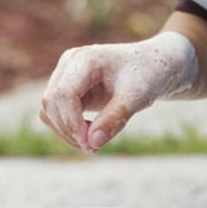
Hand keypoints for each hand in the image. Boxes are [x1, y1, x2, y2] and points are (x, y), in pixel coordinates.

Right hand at [38, 30, 197, 151]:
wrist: (156, 65)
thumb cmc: (149, 75)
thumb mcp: (138, 96)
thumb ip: (115, 118)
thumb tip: (92, 143)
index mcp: (85, 59)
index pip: (63, 94)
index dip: (71, 122)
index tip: (89, 144)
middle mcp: (69, 64)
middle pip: (52, 103)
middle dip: (70, 130)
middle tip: (94, 149)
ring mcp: (66, 75)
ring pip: (50, 110)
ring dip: (67, 131)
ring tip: (95, 144)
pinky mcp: (68, 88)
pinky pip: (56, 113)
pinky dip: (69, 128)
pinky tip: (92, 134)